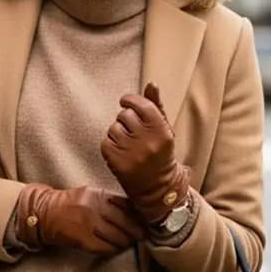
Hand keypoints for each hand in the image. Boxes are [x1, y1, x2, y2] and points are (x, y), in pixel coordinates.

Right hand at [15, 183, 145, 254]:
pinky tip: (114, 248)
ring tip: (128, 243)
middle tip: (141, 236)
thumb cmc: (70, 205)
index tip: (146, 223)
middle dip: (136, 232)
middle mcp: (96, 207)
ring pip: (118, 237)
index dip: (140, 216)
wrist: (44, 213)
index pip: (128, 206)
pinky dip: (113, 250)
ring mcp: (89, 224)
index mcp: (100, 195)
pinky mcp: (83, 239)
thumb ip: (111, 201)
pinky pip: (105, 248)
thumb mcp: (91, 195)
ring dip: (125, 243)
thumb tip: (135, 211)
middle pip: (126, 223)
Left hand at [101, 81, 189, 223]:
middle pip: (124, 115)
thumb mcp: (164, 129)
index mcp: (161, 130)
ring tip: (129, 145)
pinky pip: (105, 142)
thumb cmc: (160, 153)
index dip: (130, 100)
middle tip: (133, 132)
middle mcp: (147, 141)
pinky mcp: (117, 162)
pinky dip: (110, 146)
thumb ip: (156, 105)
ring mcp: (131, 153)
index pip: (140, 104)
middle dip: (126, 120)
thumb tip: (152, 83)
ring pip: (113, 128)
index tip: (126, 102)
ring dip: (118, 133)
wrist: (158, 188)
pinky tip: (121, 153)